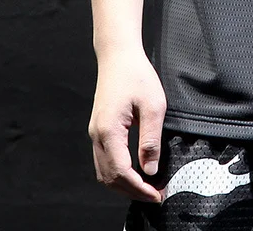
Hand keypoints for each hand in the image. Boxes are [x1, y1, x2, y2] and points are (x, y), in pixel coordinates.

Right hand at [87, 48, 167, 202]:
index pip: (121, 172)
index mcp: (108, 131)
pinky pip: (105, 160)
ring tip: (147, 187)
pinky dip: (118, 172)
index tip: (157, 195)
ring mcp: (95, 133)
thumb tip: (150, 169)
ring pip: (104, 172)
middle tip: (155, 195)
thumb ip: (151, 139)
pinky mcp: (99, 130)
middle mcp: (97, 136)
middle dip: (132, 191)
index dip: (139, 188)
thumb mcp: (153, 105)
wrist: (118, 56)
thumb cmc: (136, 75)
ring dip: (124, 184)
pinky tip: (136, 171)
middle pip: (109, 178)